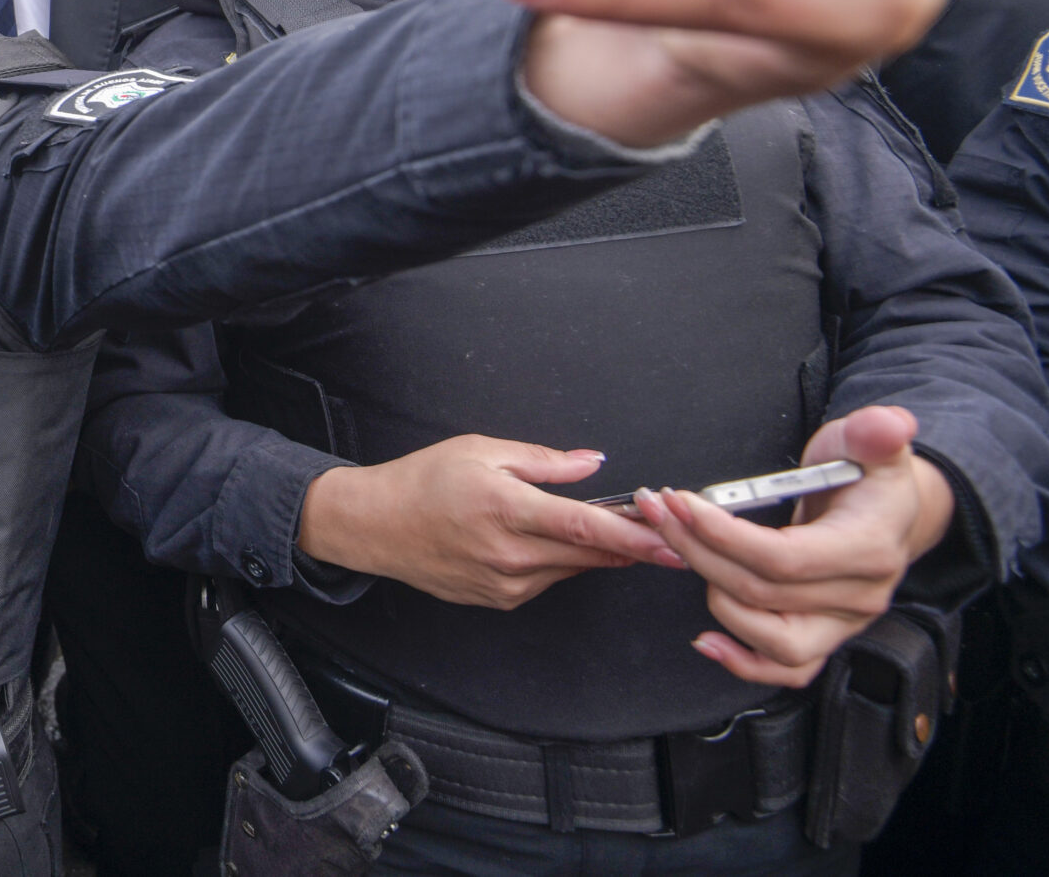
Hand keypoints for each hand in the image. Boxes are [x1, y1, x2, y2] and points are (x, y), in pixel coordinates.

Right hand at [295, 437, 679, 608]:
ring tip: (597, 527)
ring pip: (572, 569)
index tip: (671, 542)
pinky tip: (542, 541)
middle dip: (630, 544)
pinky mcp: (501, 600)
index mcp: (507, 508)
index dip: (634, 536)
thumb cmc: (423, 481)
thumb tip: (592, 463)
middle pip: (590, 555)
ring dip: (592, 551)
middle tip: (659, 530)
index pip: (585, 527)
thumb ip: (544, 460)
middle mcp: (510, 553)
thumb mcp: (482, 449)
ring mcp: (506, 583)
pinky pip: (547, 581)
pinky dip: (557, 561)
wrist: (376, 525)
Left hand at [634, 405, 953, 687]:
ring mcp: (843, 624)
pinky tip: (706, 641)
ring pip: (771, 639)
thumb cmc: (866, 473)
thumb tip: (887, 425)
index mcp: (869, 548)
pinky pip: (788, 670)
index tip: (682, 503)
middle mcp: (860, 595)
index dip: (724, 536)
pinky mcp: (826, 638)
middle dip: (698, 551)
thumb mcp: (868, 440)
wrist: (890, 510)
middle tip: (659, 513)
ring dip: (713, 597)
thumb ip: (875, 432)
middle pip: (763, 593)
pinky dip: (744, 662)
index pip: (784, 558)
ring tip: (679, 551)